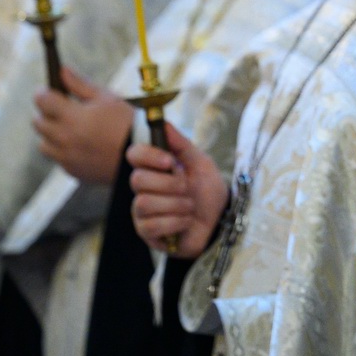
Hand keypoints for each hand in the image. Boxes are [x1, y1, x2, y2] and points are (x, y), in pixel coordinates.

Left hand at [34, 66, 133, 184]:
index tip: (48, 90)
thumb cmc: (128, 122)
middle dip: (46, 112)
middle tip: (61, 108)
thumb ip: (80, 84)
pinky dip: (63, 150)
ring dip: (51, 134)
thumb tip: (62, 70)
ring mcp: (67, 158)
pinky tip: (81, 144)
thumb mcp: (107, 98)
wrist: (144, 156)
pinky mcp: (72, 171)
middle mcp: (65, 139)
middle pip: (38, 122)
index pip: (42, 100)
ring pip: (43, 143)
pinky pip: (58, 158)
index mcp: (74, 118)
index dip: (43, 92)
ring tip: (70, 129)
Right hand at [127, 122, 226, 257]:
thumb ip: (182, 145)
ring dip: (175, 205)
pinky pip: (150, 225)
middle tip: (187, 188)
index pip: (134, 154)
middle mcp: (143, 188)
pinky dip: (175, 222)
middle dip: (169, 185)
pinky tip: (186, 221)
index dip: (149, 156)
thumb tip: (164, 123)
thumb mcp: (200, 164)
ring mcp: (142, 211)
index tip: (170, 162)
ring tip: (189, 207)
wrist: (220, 220)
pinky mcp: (146, 232)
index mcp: (154, 168)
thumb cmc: (208, 191)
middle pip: (137, 180)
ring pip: (144, 203)